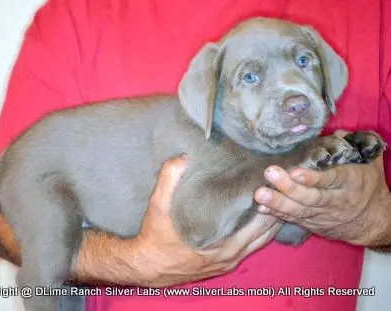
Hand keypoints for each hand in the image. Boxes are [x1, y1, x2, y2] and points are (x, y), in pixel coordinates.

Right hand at [128, 155, 280, 286]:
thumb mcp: (158, 207)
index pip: (258, 223)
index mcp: (223, 244)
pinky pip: (250, 247)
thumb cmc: (156, 238)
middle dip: (277, 210)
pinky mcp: (223, 264)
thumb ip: (169, 180)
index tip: (276, 183)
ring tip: (279, 200)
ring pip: (260, 242)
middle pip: (265, 233)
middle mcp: (231, 256)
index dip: (269, 203)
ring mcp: (228, 262)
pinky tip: (260, 219)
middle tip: (283, 188)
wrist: (146, 266)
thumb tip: (183, 157)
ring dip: (270, 223)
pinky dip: (259, 233)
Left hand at [254, 136, 390, 246]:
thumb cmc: (367, 185)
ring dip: (278, 202)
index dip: (313, 178)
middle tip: (270, 174)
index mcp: (351, 182)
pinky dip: (277, 213)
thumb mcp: (369, 163)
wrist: (372, 221)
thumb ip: (354, 146)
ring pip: (299, 210)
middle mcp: (335, 200)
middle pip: (311, 196)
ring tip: (260, 194)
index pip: (332, 179)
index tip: (295, 171)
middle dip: (288, 187)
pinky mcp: (312, 223)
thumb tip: (337, 134)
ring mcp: (322, 214)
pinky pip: (294, 219)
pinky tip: (262, 207)